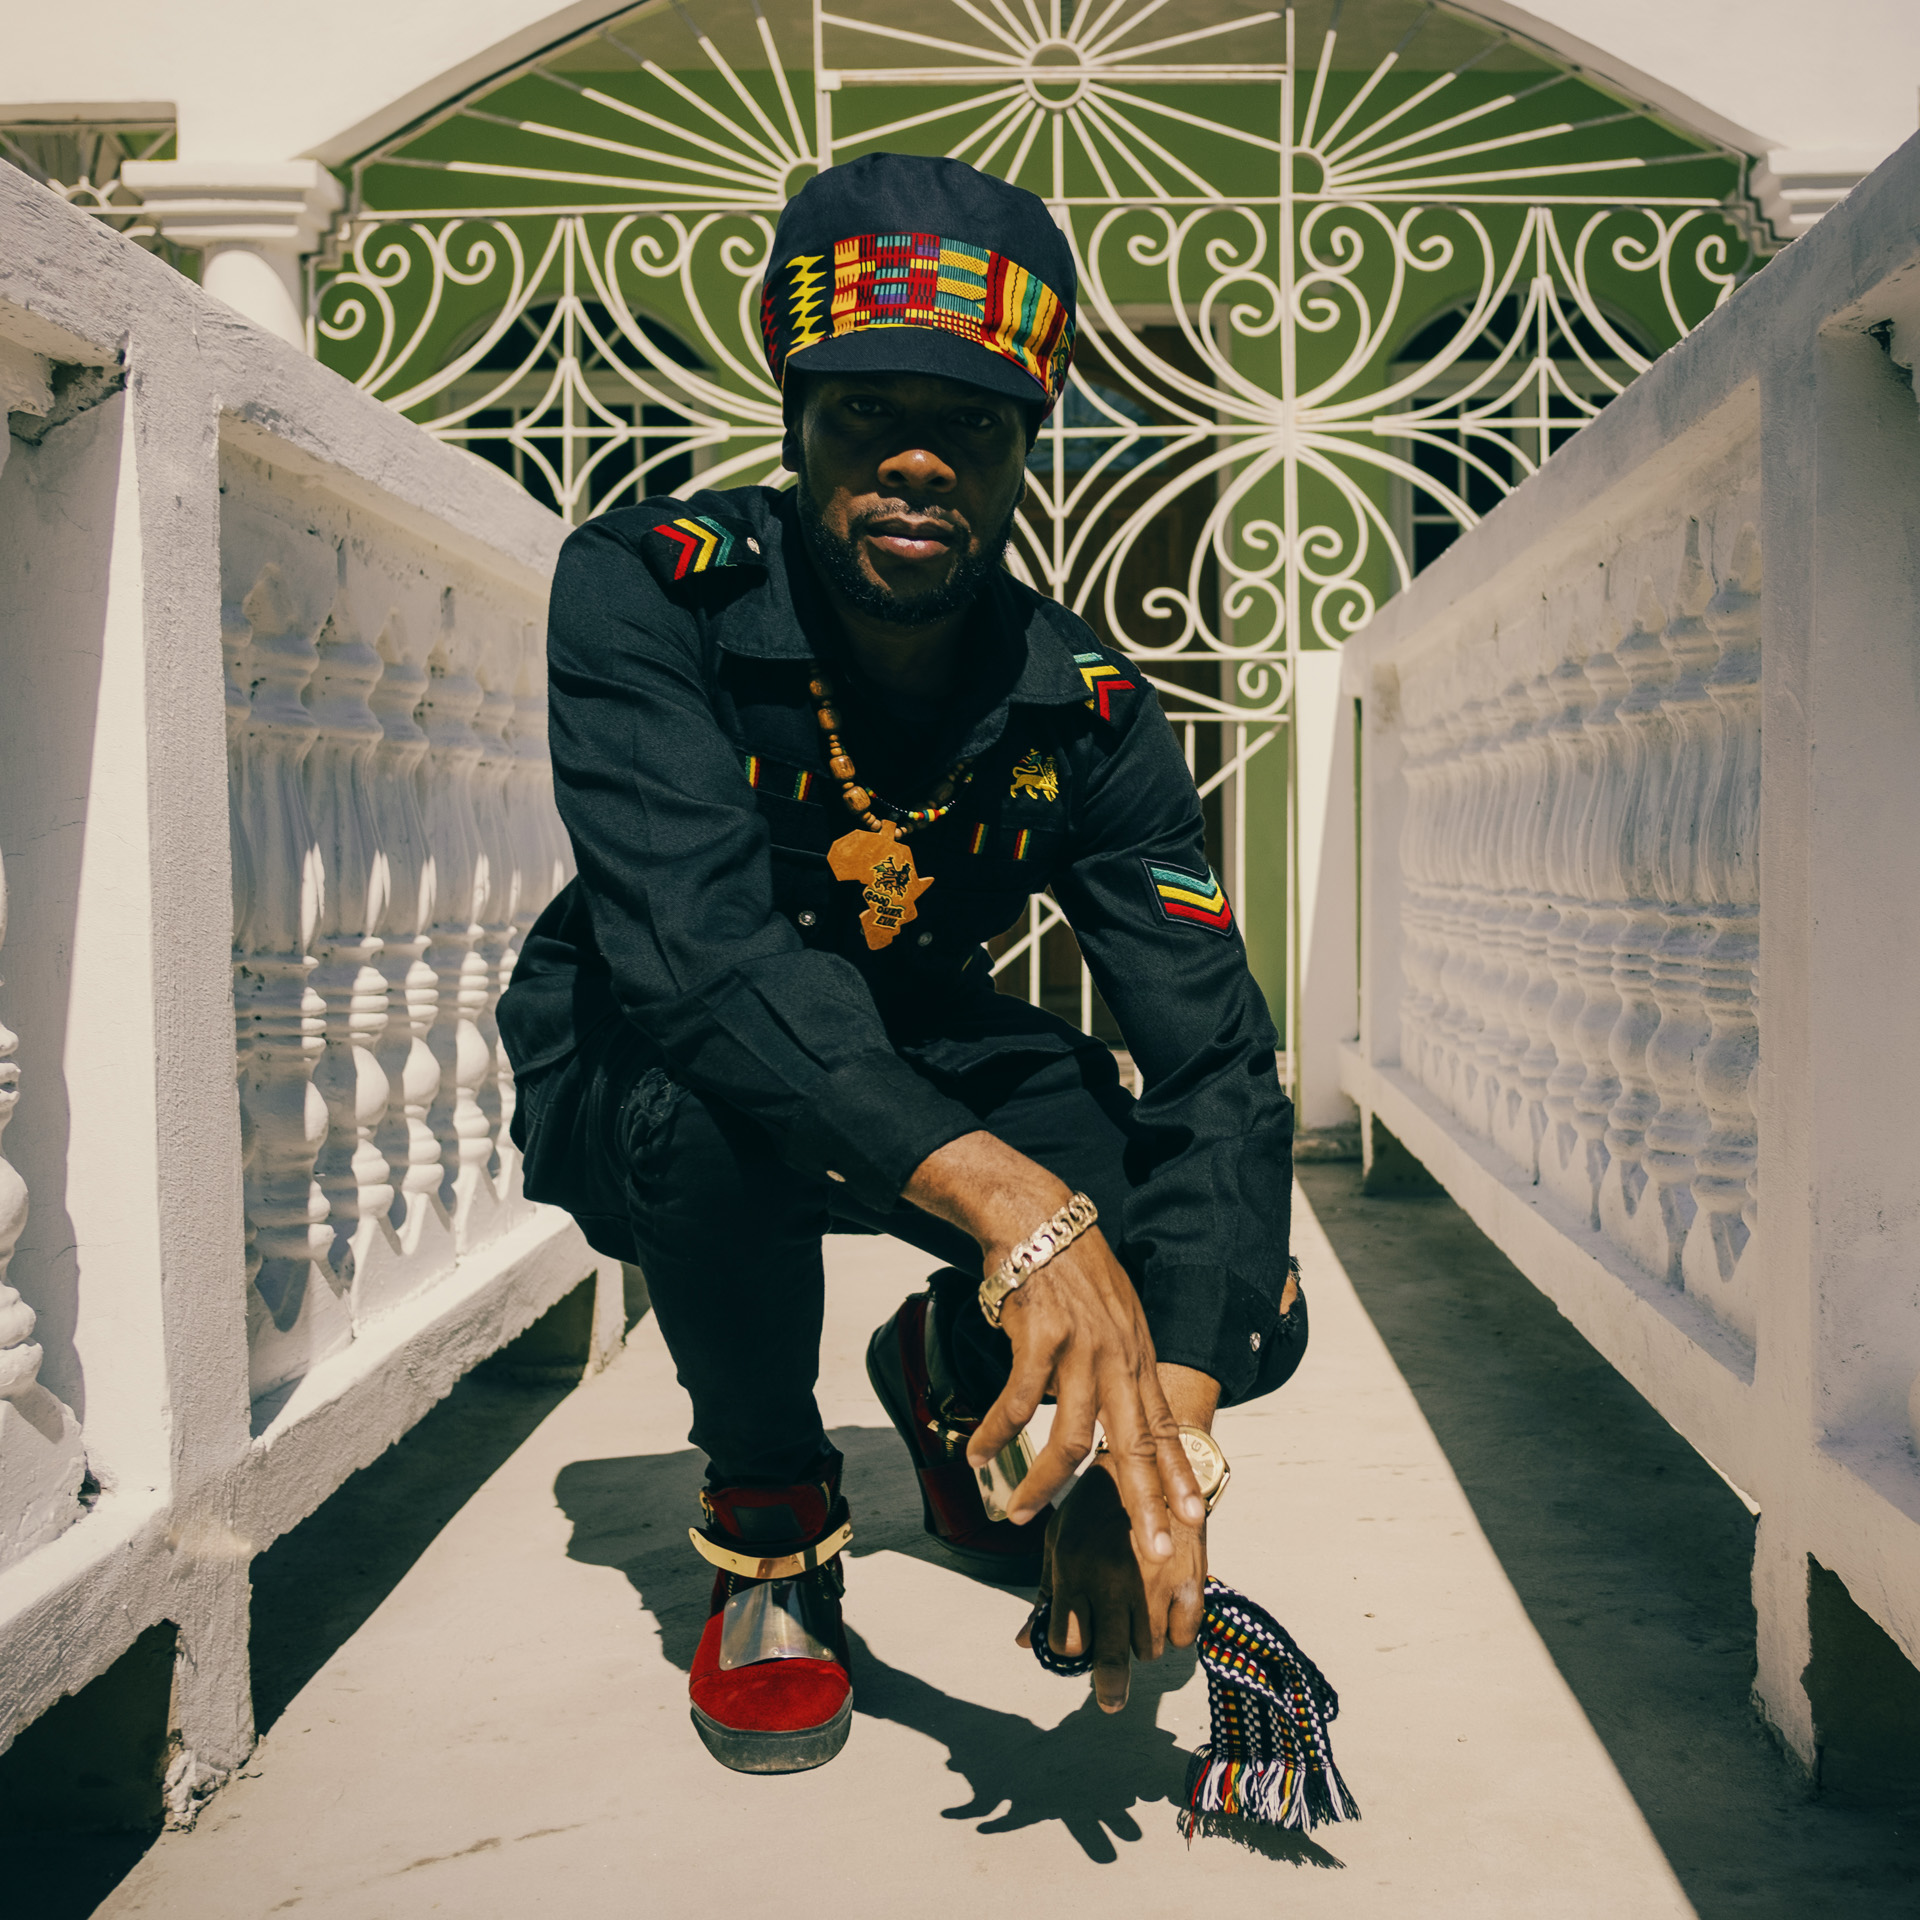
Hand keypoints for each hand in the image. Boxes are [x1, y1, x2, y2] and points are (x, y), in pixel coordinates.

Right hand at [903, 1132, 1206, 1556]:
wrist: (1038, 1217)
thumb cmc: (1071, 1269)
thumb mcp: (1115, 1315)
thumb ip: (1120, 1362)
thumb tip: (1120, 1406)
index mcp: (1137, 1357)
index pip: (1165, 1427)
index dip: (1179, 1475)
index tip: (1195, 1518)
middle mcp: (1118, 1358)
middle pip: (1136, 1446)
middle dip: (1146, 1506)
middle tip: (1154, 1554)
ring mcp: (1081, 1349)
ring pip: (1071, 1440)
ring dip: (1043, 1486)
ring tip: (1020, 1517)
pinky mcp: (1041, 1339)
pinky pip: (1017, 1404)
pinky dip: (996, 1435)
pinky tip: (977, 1456)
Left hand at [1015, 1456, 1206, 1712]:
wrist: (1151, 1459)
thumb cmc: (1097, 1503)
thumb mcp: (1060, 1538)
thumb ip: (1046, 1594)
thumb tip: (1024, 1642)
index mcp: (1075, 1566)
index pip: (1068, 1640)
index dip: (1070, 1649)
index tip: (1075, 1644)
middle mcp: (1113, 1579)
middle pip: (1111, 1658)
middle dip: (1109, 1688)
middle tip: (1109, 1704)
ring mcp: (1155, 1582)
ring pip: (1149, 1649)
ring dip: (1141, 1642)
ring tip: (1136, 1614)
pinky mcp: (1190, 1579)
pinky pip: (1184, 1636)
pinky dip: (1174, 1631)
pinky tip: (1164, 1608)